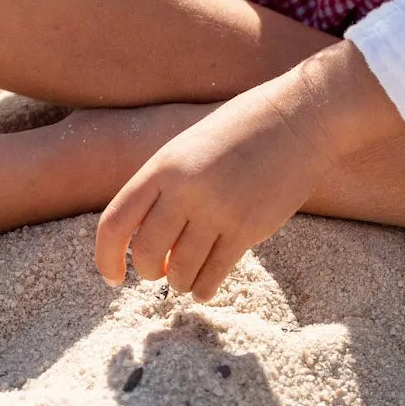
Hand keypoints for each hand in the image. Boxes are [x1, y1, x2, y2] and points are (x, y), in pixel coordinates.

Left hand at [94, 45, 400, 301]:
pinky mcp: (247, 229)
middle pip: (146, 254)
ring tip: (189, 274)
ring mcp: (217, 210)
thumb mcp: (191, 146)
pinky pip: (213, 277)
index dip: (106, 257)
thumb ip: (166, 186)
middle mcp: (185, 189)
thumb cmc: (243, 129)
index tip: (114, 276)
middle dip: (149, 272)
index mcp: (165, 165)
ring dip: (180, 281)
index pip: (115, 222)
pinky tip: (207, 285)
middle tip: (161, 271)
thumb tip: (146, 243)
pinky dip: (205, 288)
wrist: (299, 117)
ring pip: (180, 273)